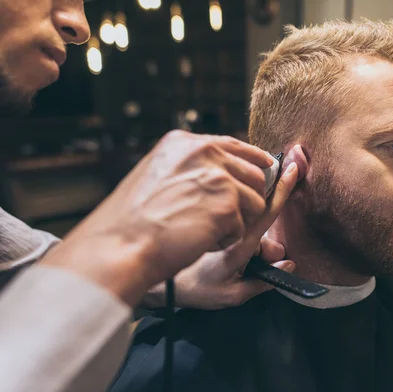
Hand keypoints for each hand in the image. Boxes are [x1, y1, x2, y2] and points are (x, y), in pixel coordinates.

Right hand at [41, 131, 273, 305]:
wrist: (122, 245)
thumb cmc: (133, 221)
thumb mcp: (157, 175)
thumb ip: (189, 167)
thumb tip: (223, 168)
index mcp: (185, 142)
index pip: (234, 145)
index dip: (254, 159)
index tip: (268, 167)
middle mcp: (204, 153)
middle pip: (254, 175)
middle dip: (247, 200)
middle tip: (223, 219)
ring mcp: (218, 177)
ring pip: (255, 203)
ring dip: (236, 223)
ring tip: (204, 231)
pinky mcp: (227, 205)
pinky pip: (243, 228)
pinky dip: (225, 240)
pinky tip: (199, 241)